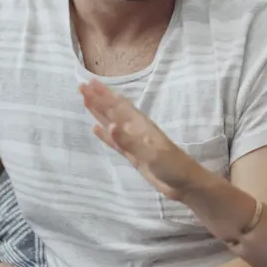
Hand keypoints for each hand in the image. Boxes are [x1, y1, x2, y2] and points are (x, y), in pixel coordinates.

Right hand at [79, 78, 207, 199]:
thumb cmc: (172, 166)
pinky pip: (114, 141)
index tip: (88, 83)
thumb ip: (130, 141)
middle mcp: (135, 130)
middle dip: (98, 99)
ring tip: (85, 101)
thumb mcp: (151, 154)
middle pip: (113, 110)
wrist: (184, 183)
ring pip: (111, 123)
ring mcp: (133, 142)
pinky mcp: (132, 155)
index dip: (103, 95)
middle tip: (82, 86)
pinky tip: (96, 129)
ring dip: (99, 112)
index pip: (117, 106)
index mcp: (140, 126)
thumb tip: (109, 126)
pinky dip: (104, 135)